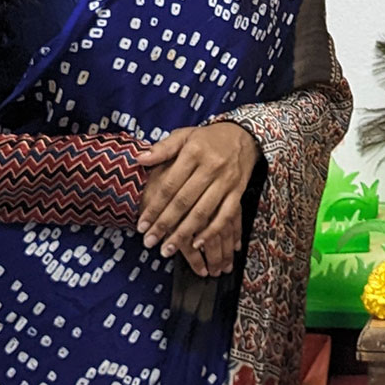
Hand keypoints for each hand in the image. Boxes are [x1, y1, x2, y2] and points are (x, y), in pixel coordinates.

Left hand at [137, 121, 259, 276]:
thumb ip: (162, 148)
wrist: (244, 136)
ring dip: (184, 233)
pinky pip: (225, 216)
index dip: (154, 207)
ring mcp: (226, 181)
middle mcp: (211, 167)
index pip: (170, 185)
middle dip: (165, 224)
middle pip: (184, 201)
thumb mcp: (184, 135)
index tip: (141, 225)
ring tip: (167, 249)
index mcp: (193, 152)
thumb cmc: (207, 139)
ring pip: (203, 212)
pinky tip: (197, 244)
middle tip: (149, 241)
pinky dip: (211, 231)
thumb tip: (139, 159)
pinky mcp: (238, 192)